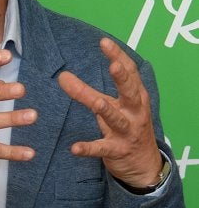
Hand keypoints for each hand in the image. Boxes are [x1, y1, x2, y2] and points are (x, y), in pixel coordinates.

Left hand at [58, 38, 161, 187]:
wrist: (144, 165)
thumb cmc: (127, 127)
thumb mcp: (116, 107)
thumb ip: (90, 91)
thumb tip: (63, 76)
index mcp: (136, 98)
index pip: (130, 73)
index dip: (119, 56)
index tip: (104, 42)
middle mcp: (134, 113)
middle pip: (130, 92)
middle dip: (122, 78)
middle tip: (113, 65)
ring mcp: (127, 132)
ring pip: (115, 118)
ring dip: (106, 109)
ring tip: (96, 102)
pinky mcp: (117, 151)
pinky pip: (101, 149)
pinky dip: (88, 148)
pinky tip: (74, 148)